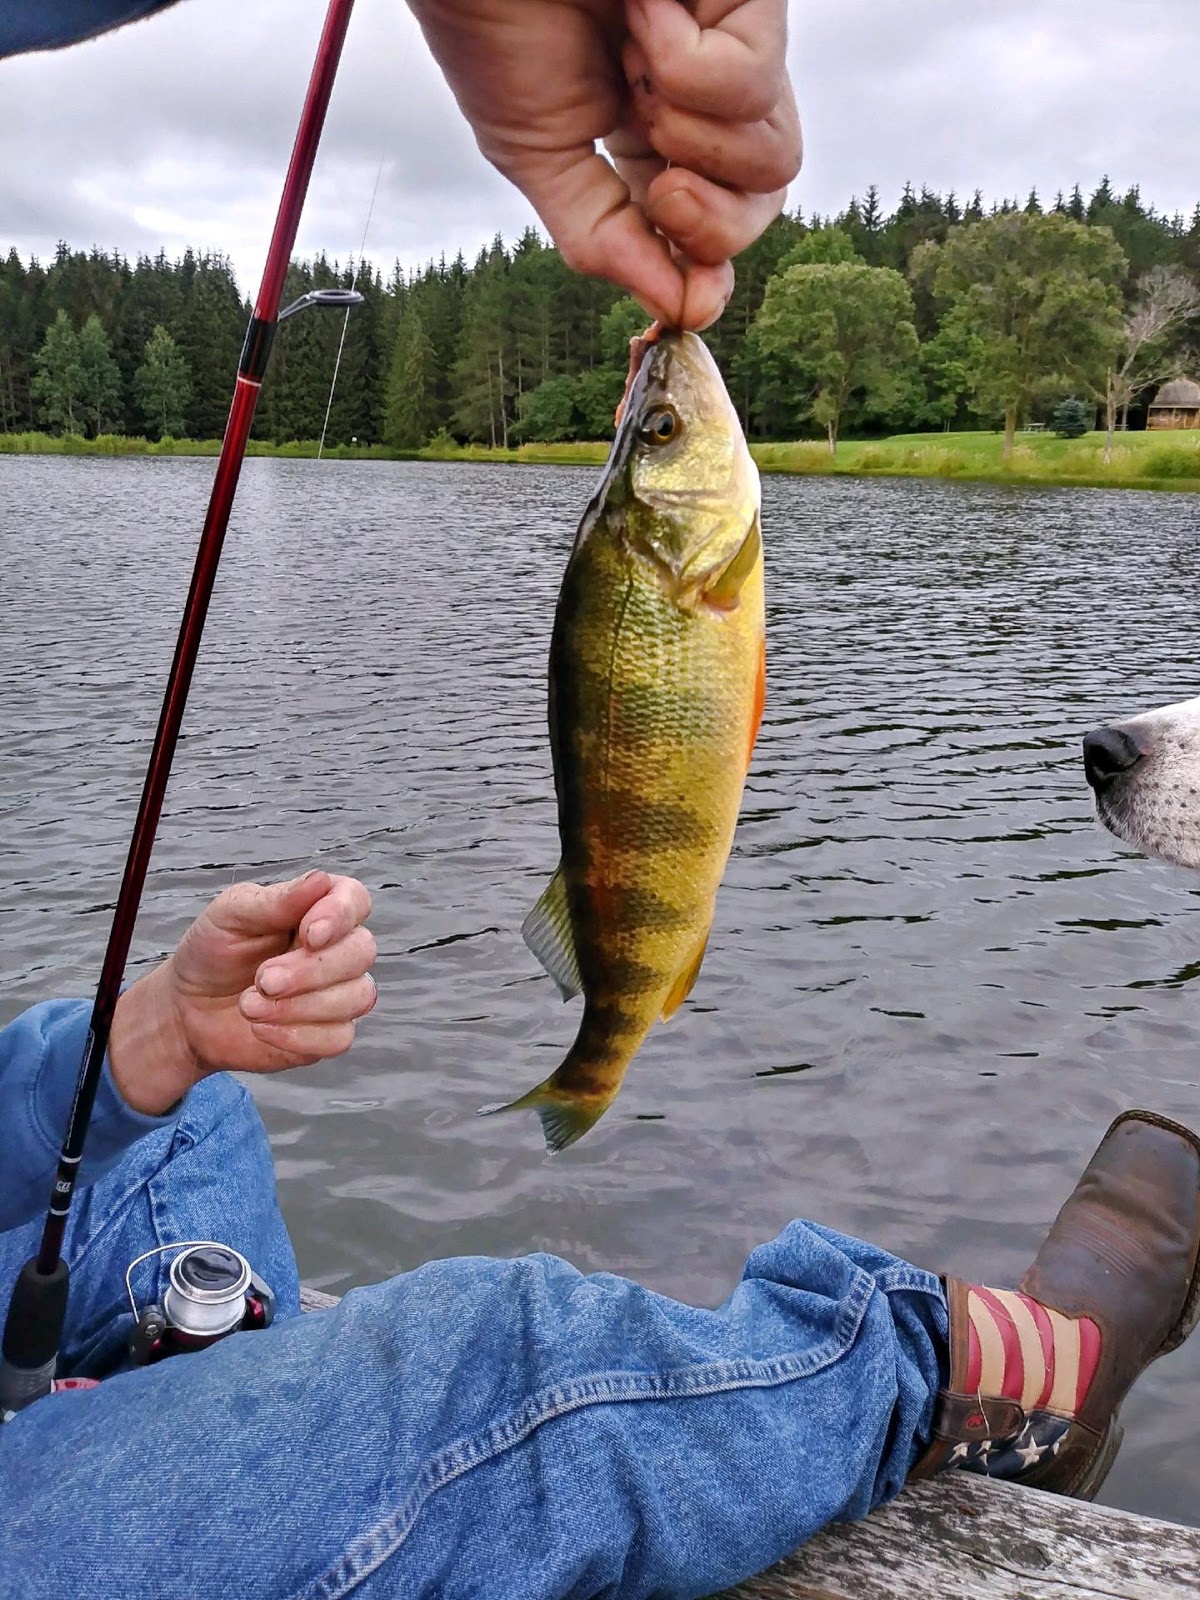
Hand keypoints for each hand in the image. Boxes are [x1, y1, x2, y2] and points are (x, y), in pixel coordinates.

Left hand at [109, 872, 376, 1115]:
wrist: (189, 1009)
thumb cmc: (214, 951)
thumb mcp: (231, 915)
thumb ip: (277, 900)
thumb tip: (320, 879)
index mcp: (320, 908)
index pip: (356, 900)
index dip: (341, 916)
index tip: (309, 935)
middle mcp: (339, 948)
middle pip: (362, 951)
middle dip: (309, 971)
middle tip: (262, 979)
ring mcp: (340, 992)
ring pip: (357, 997)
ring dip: (298, 1007)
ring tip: (248, 1006)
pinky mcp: (331, 1033)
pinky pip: (339, 1038)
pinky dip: (296, 1036)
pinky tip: (262, 1028)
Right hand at [408, 0, 800, 328]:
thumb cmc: (493, 20)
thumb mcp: (536, 160)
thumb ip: (604, 243)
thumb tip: (680, 313)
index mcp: (649, 137)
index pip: (711, 231)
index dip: (702, 269)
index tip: (685, 294)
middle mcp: (701, 95)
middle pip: (762, 206)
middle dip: (711, 222)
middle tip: (663, 185)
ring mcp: (732, 44)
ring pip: (776, 158)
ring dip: (692, 138)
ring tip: (637, 72)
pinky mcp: (751, 0)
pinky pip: (751, 84)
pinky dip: (686, 66)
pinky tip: (643, 12)